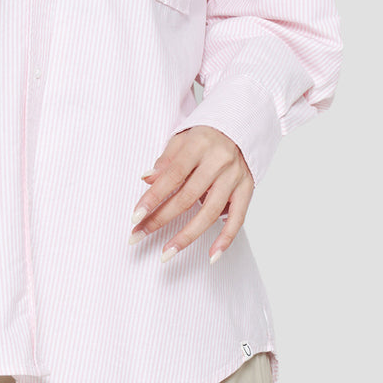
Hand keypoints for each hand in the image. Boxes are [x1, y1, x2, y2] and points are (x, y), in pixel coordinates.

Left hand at [130, 125, 253, 263]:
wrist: (240, 127)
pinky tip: (212, 255)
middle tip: (139, 236)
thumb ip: (165, 160)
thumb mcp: (181, 139)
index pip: (172, 175)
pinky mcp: (247, 189)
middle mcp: (219, 161)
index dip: (153, 197)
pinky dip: (226, 239)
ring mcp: (234, 177)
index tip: (136, 216)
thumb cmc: (205, 136)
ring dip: (187, 236)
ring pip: (210, 212)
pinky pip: (238, 219)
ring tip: (167, 252)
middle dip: (161, 219)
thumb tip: (146, 179)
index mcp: (199, 145)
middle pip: (187, 197)